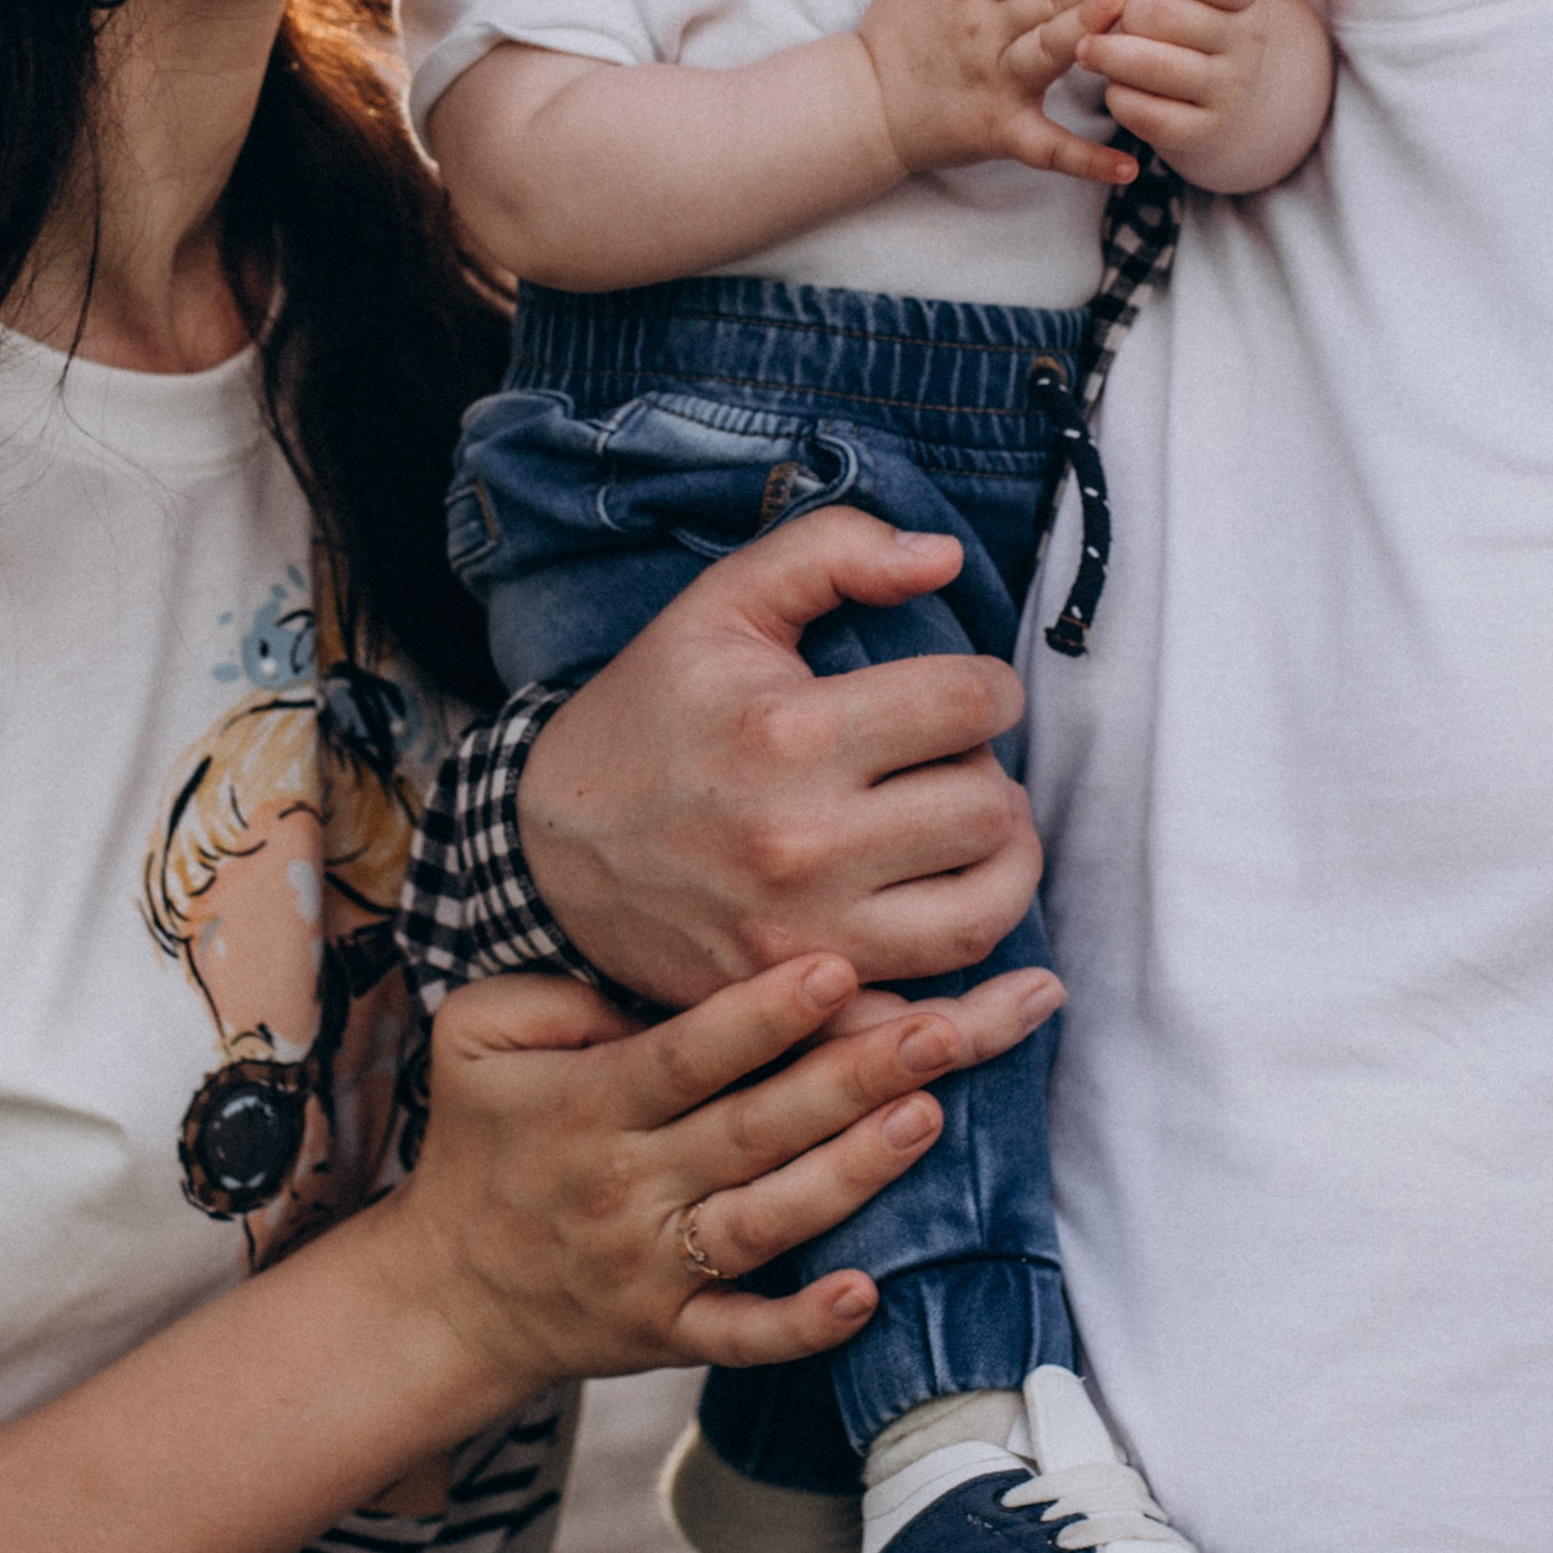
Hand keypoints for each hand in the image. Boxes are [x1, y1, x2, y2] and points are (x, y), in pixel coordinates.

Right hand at [388, 950, 1064, 1395]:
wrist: (445, 1295)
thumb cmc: (480, 1144)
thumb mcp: (473, 1037)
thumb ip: (552, 994)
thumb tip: (644, 988)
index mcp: (587, 1106)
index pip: (686, 1055)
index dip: (761, 1015)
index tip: (837, 969)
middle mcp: (627, 1187)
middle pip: (753, 1128)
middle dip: (853, 1076)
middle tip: (945, 1029)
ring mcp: (653, 1269)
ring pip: (766, 1222)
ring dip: (851, 1174)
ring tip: (928, 1118)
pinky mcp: (670, 1335)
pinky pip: (743, 1337)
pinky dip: (803, 1324)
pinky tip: (868, 1294)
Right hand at [519, 508, 1042, 1001]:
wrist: (549, 848)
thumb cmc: (651, 714)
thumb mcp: (722, 605)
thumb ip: (833, 550)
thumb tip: (944, 557)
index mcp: (787, 732)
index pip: (968, 704)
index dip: (992, 690)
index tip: (972, 698)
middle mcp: (801, 839)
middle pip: (986, 809)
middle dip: (991, 776)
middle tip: (958, 767)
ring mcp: (802, 932)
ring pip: (983, 911)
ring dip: (1003, 866)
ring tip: (975, 837)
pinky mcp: (796, 994)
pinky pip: (928, 1002)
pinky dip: (972, 976)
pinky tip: (974, 931)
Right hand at [854, 0, 1133, 190]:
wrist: (862, 110)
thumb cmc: (889, 41)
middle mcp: (987, 36)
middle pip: (1045, 2)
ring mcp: (996, 84)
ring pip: (1048, 56)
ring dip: (1087, 34)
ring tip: (1129, 17)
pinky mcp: (1000, 131)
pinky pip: (1047, 148)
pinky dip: (1086, 161)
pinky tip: (1128, 167)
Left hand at [1070, 0, 1331, 191]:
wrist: (1223, 89)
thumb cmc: (1182, 10)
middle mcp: (1245, 40)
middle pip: (1163, 16)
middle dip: (1118, 12)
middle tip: (1096, 13)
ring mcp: (1228, 89)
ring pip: (1151, 66)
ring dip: (1107, 54)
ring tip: (1085, 47)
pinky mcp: (1204, 132)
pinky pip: (1146, 113)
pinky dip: (1119, 97)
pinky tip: (1113, 85)